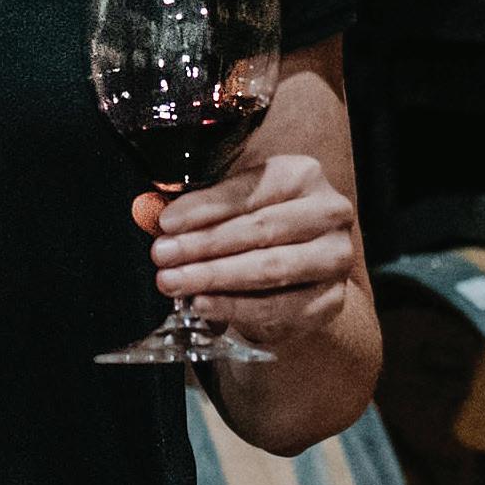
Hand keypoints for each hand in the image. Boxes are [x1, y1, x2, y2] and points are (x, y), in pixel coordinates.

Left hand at [135, 151, 359, 345]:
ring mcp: (335, 257)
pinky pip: (281, 308)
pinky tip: (203, 305)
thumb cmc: (251, 222)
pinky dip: (237, 308)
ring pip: (271, 269)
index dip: (204, 207)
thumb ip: (193, 206)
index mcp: (301, 175)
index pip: (249, 190)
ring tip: (174, 282)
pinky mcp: (332, 298)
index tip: (165, 223)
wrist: (294, 265)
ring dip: (215, 277)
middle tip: (161, 256)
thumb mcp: (225, 203)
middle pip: (261, 229)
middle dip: (204, 244)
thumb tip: (149, 213)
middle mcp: (329, 213)